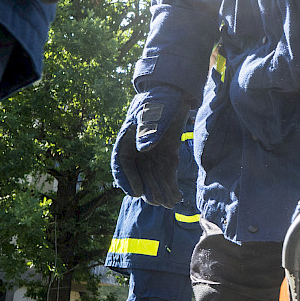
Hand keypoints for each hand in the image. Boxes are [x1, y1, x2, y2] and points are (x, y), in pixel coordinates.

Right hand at [112, 87, 187, 207]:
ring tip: (169, 204)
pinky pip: (167, 174)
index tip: (135, 192)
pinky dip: (171, 185)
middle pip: (140, 174)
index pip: (122, 163)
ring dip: (161, 191)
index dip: (127, 179)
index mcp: (127, 139)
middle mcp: (138, 150)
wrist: (176, 95)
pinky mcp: (167, 156)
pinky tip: (177, 197)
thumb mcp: (155, 111)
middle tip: (157, 202)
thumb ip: (149, 129)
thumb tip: (143, 149)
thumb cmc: (160, 100)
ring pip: (154, 177)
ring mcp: (152, 155)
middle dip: (149, 189)